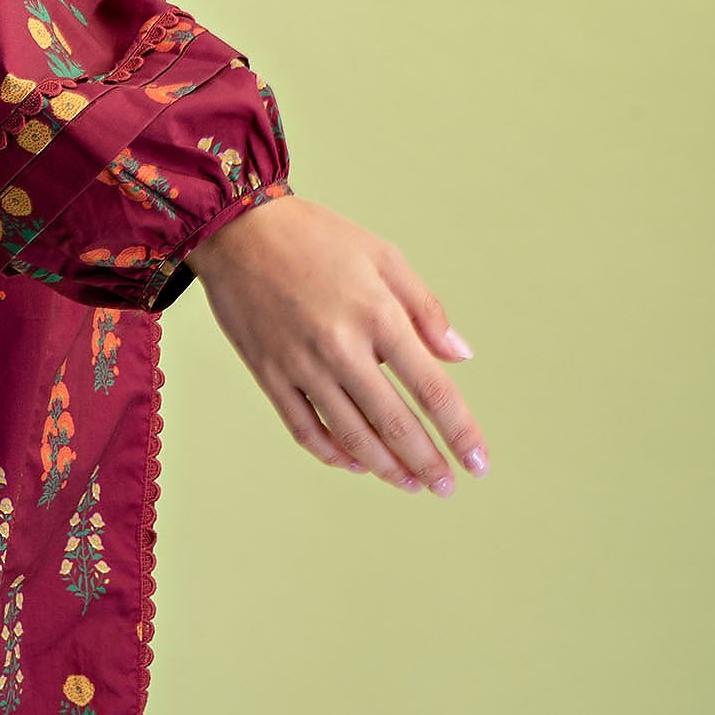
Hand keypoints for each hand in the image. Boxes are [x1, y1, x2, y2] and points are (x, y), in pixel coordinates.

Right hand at [187, 193, 487, 494]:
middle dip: (427, 462)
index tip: (477, 461)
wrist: (237, 229)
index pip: (431, 388)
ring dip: (387, 468)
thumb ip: (425, 308)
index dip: (460, 430)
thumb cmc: (315, 236)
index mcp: (377, 314)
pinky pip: (305, 429)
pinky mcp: (269, 375)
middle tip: (447, 486)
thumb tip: (460, 356)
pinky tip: (356, 462)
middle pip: (394, 423)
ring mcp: (301, 366)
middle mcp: (341, 347)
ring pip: (352, 435)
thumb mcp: (382, 255)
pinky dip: (333, 454)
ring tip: (411, 483)